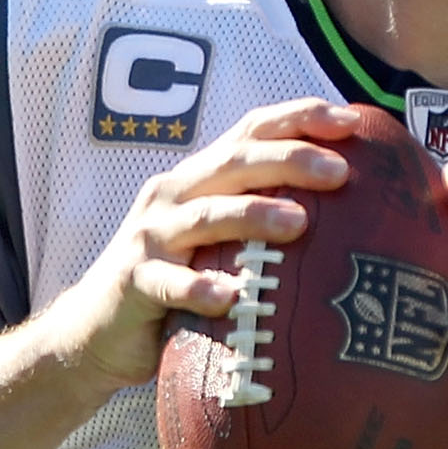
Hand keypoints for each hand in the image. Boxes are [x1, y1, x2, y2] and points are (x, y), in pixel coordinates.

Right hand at [42, 99, 359, 387]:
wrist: (96, 330)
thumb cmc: (178, 281)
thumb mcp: (220, 241)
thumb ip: (263, 219)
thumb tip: (351, 215)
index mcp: (200, 178)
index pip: (250, 131)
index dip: (298, 118)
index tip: (351, 120)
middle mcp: (174, 195)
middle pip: (234, 163)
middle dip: (288, 158)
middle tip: (339, 169)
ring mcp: (150, 236)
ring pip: (207, 215)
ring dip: (253, 215)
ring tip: (299, 222)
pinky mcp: (134, 282)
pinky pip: (170, 284)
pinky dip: (200, 288)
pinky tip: (230, 297)